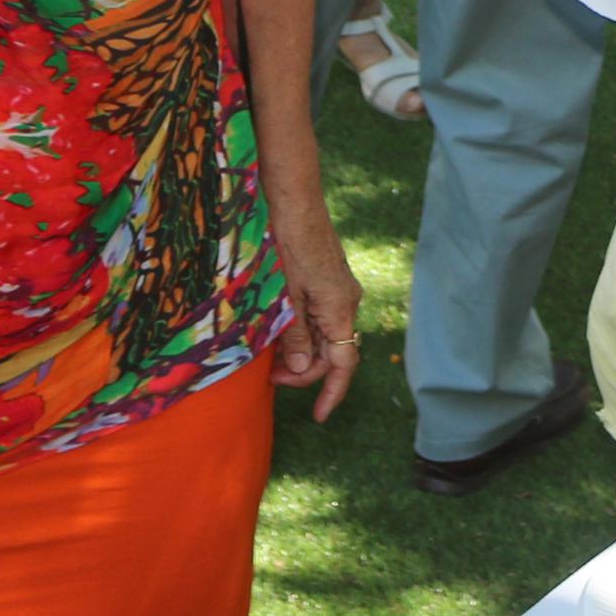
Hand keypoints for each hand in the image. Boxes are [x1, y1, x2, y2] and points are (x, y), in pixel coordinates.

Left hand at [266, 199, 364, 420]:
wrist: (294, 199)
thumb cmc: (288, 243)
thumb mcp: (286, 295)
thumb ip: (296, 334)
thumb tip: (303, 368)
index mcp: (340, 308)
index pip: (344, 363)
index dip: (331, 393)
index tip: (317, 416)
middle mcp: (346, 301)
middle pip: (333, 351)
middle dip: (304, 369)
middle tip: (269, 375)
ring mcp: (339, 288)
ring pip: (325, 333)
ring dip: (301, 349)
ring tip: (269, 353)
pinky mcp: (328, 278)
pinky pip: (320, 315)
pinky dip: (302, 329)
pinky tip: (278, 329)